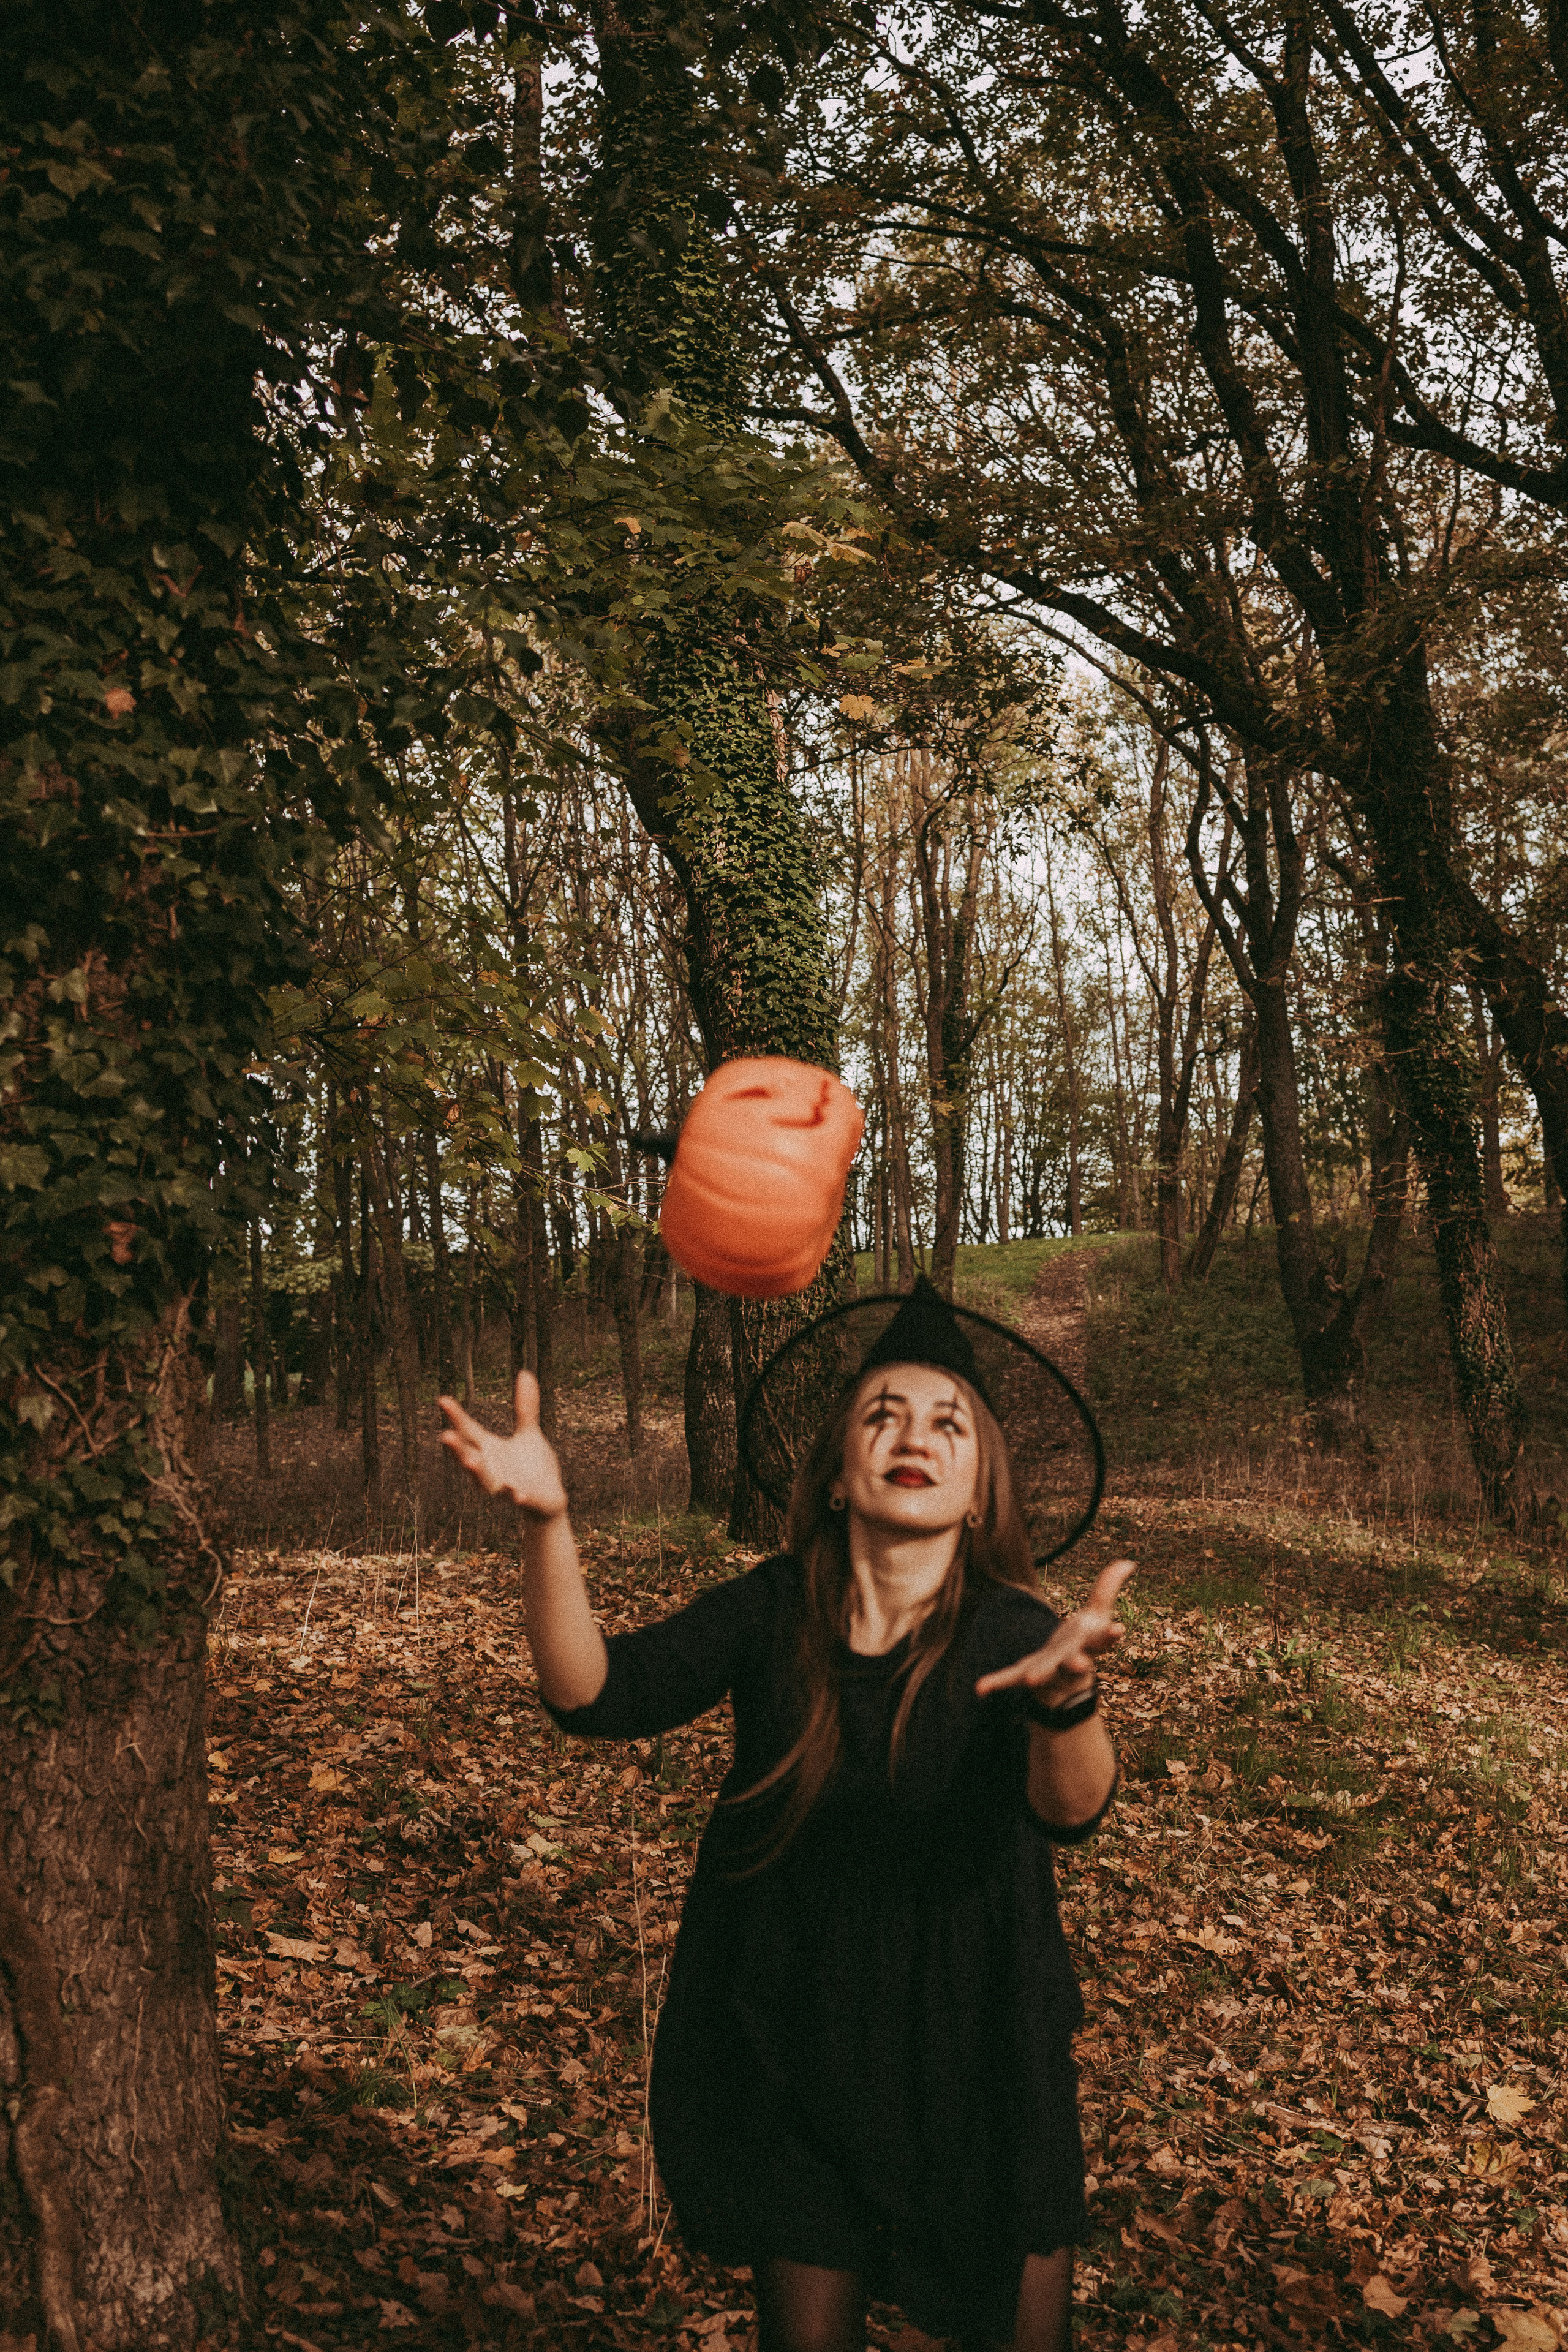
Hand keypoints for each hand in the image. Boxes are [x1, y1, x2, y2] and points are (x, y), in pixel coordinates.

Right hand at [438, 1372, 568, 1521]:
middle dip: (457, 1448)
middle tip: (445, 1435)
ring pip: (486, 1481)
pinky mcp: (524, 1499)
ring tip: (470, 1461)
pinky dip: (517, 1496)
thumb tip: (524, 1372)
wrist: (549, 1499)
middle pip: (469, 1457)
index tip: (442, 1399)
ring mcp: (505, 1487)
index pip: (468, 1431)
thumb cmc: (532, 1466)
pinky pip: (518, 1499)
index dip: (456, 1417)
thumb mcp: (529, 1432)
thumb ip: (525, 1407)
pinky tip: (518, 1493)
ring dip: (476, 1472)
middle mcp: (491, 1469)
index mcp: (489, 1450)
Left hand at [974, 1560, 1134, 1707]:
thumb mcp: (1097, 1615)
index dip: (1110, 1635)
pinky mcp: (1025, 1675)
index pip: (1102, 1640)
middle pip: (1076, 1664)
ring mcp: (1048, 1671)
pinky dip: (997, 1683)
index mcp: (1088, 1647)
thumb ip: (1107, 1589)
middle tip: (1081, 1665)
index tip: (1118, 1630)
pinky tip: (980, 1688)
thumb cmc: (1083, 1644)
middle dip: (1078, 1664)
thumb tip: (1129, 1561)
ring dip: (1039, 1675)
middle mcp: (1070, 1662)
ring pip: (1045, 1673)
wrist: (1066, 1682)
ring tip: (1032, 1679)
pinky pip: (1010, 1679)